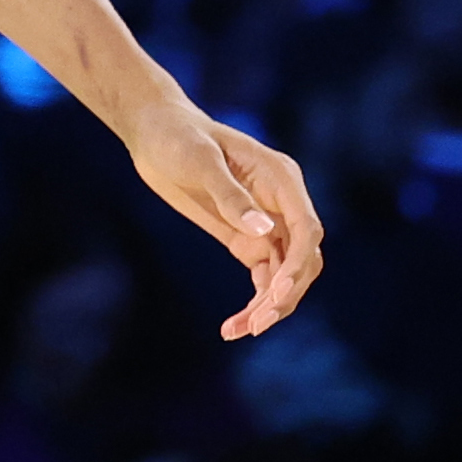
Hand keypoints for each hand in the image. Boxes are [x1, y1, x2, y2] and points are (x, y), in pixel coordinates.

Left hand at [122, 93, 324, 338]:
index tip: (278, 292)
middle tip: (257, 323)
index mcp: (281, 178)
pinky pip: (262, 278)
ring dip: (269, 305)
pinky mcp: (246, 239)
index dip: (298, 264)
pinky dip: (254, 302)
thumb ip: (230, 195)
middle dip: (285, 293)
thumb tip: (265, 230)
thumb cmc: (177, 136)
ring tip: (241, 330)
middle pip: (302, 259)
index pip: (307, 229)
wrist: (154, 132)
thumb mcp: (199, 161)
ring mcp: (267, 224)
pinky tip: (236, 327)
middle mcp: (282, 204)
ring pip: (284, 275)